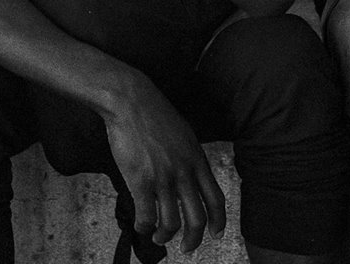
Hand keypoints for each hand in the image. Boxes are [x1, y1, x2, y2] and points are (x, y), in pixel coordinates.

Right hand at [100, 73, 226, 253]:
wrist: (131, 101)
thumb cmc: (153, 113)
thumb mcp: (183, 133)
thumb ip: (189, 156)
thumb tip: (190, 173)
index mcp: (197, 160)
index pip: (216, 199)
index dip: (218, 221)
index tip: (216, 233)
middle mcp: (184, 172)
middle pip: (198, 218)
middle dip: (194, 239)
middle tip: (188, 248)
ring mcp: (163, 178)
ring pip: (172, 222)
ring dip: (166, 236)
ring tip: (159, 237)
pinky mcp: (141, 181)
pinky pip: (147, 216)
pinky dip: (145, 227)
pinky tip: (142, 226)